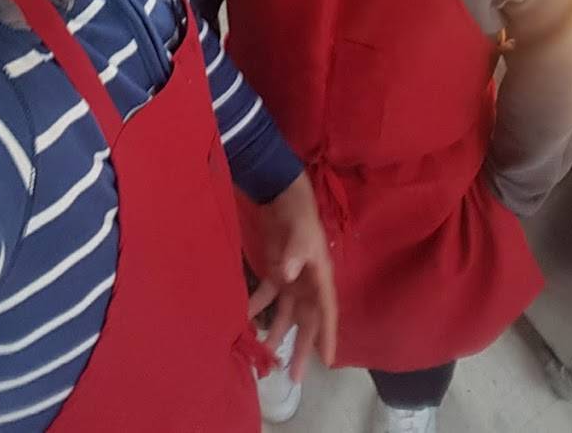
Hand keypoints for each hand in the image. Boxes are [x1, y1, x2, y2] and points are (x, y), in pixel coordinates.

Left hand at [246, 171, 336, 379]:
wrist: (282, 194)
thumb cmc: (300, 213)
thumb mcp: (301, 231)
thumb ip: (295, 252)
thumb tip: (287, 276)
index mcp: (321, 276)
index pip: (327, 312)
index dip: (328, 337)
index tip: (327, 362)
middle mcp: (309, 283)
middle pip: (307, 322)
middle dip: (300, 348)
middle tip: (292, 377)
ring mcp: (292, 279)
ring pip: (286, 314)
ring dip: (276, 334)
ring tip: (265, 359)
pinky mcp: (276, 272)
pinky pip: (267, 296)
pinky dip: (256, 308)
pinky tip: (244, 321)